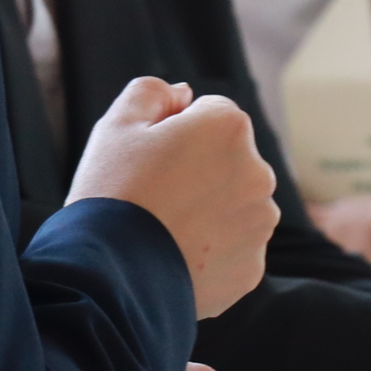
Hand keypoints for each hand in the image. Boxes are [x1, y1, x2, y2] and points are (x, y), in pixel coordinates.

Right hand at [68, 79, 279, 317]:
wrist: (110, 277)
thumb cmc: (112, 194)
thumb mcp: (116, 126)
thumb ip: (152, 93)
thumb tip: (185, 94)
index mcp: (229, 128)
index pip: (208, 115)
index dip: (173, 134)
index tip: (150, 160)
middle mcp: (259, 172)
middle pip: (225, 161)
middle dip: (198, 172)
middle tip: (154, 197)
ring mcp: (259, 223)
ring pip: (231, 206)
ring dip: (207, 212)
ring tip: (164, 231)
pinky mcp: (252, 267)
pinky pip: (231, 249)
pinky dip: (209, 253)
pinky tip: (176, 258)